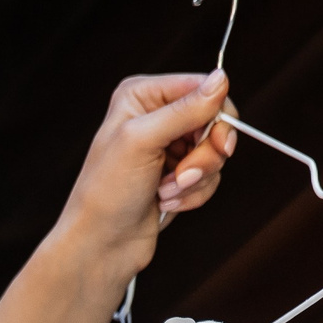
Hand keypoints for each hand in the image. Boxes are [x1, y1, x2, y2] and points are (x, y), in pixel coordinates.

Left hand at [49, 72, 240, 281]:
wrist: (101, 244)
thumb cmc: (108, 191)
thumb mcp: (143, 141)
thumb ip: (184, 110)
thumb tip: (221, 78)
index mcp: (143, 95)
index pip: (203, 88)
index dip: (217, 116)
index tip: (219, 145)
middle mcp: (157, 115)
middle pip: (215, 121)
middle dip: (204, 155)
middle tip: (183, 176)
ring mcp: (169, 146)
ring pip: (215, 153)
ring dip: (195, 179)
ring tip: (165, 193)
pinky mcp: (179, 175)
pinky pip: (210, 177)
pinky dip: (194, 194)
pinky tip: (166, 202)